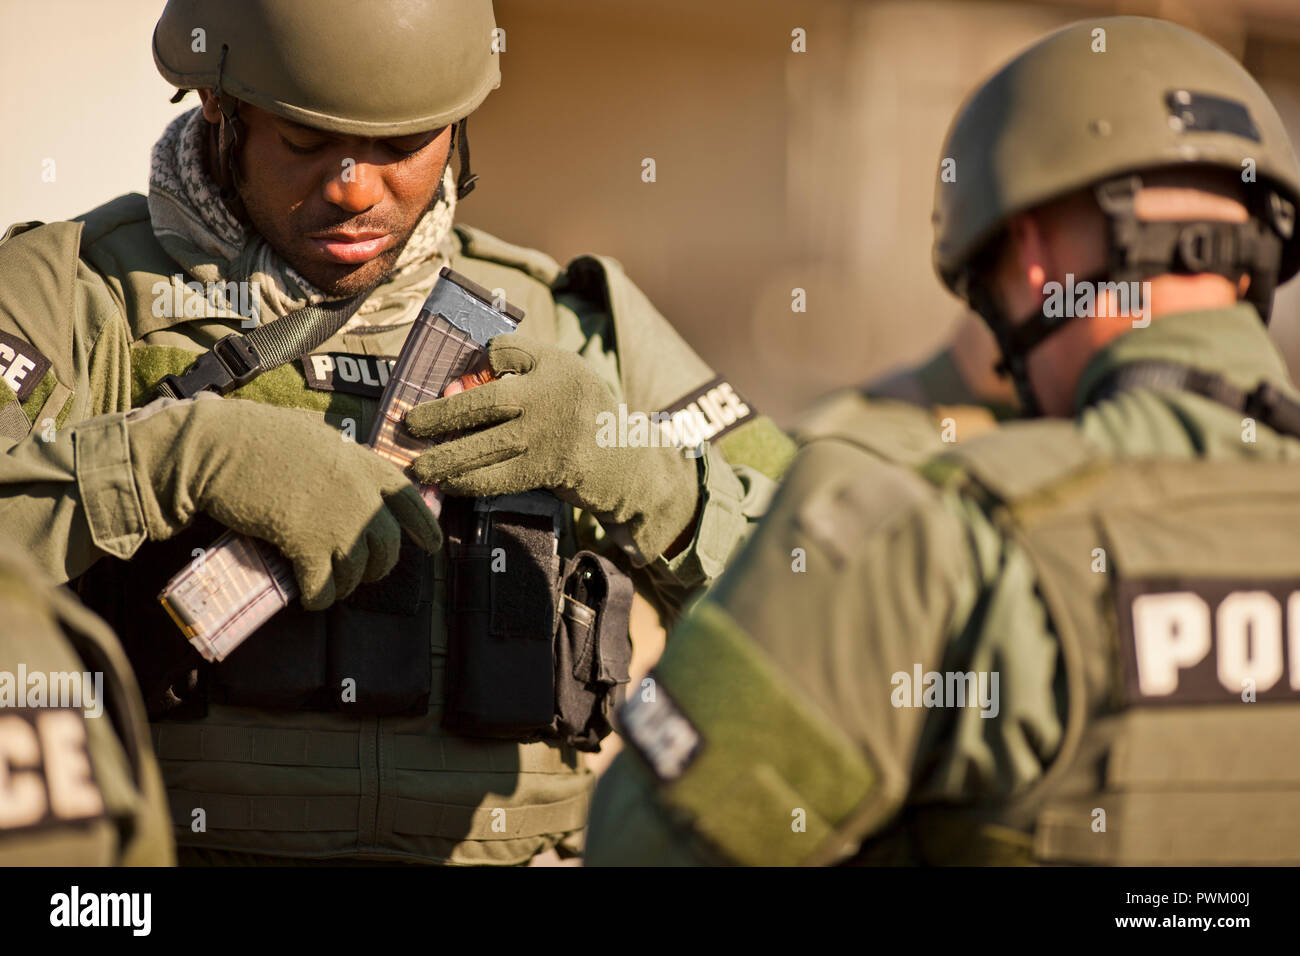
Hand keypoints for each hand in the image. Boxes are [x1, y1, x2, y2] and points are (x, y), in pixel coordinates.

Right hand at [128, 396, 441, 609]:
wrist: (221, 447)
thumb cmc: (260, 436)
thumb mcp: (317, 438)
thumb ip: (342, 460)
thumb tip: (352, 476)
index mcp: (365, 464)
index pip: (410, 501)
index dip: (425, 527)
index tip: (432, 546)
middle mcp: (362, 494)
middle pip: (388, 546)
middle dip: (378, 567)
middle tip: (363, 575)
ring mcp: (338, 520)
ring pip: (358, 572)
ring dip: (346, 586)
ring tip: (330, 587)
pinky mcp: (307, 544)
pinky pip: (324, 587)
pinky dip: (318, 599)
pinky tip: (309, 600)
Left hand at [403, 333, 698, 562]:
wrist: (623, 459)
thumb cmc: (579, 410)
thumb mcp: (561, 374)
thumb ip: (520, 365)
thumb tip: (461, 377)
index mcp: (554, 365)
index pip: (506, 350)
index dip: (478, 358)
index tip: (448, 375)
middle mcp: (550, 397)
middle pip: (485, 403)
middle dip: (441, 415)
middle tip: (409, 423)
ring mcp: (549, 436)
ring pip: (487, 447)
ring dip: (447, 458)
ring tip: (418, 465)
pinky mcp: (547, 470)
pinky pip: (499, 477)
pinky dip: (469, 481)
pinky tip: (447, 482)